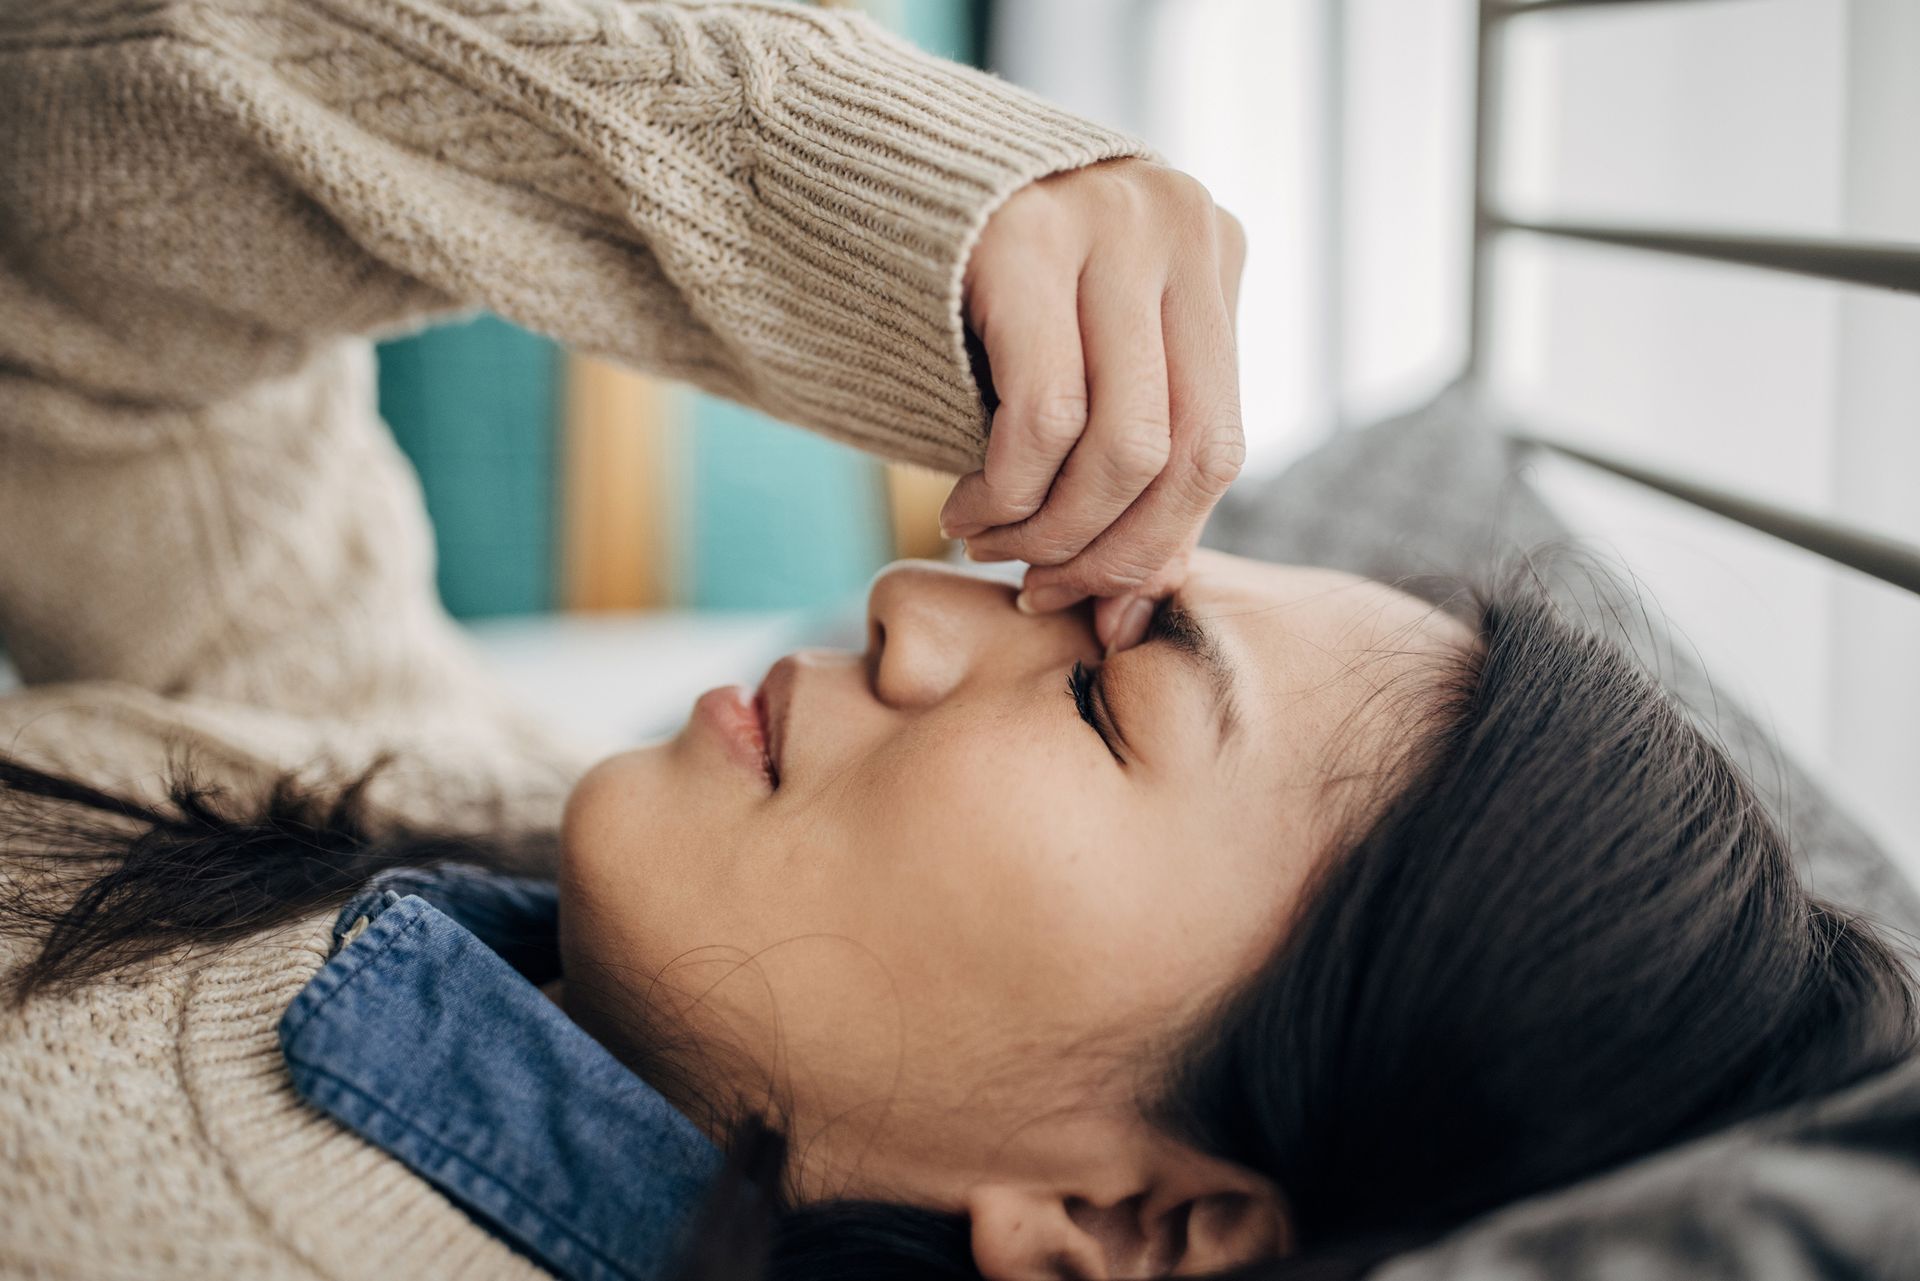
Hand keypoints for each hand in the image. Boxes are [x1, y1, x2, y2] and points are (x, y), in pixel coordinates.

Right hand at [940, 158, 1245, 653]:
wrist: (859, 170)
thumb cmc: (975, 289)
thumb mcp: (1080, 361)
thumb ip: (1126, 463)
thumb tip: (1138, 609)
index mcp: (1210, 253)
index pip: (1218, 443)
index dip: (1158, 547)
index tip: (1100, 606)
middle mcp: (1178, 227)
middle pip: (1182, 452)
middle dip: (1106, 553)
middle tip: (1039, 589)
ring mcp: (1109, 223)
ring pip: (1121, 445)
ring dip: (1049, 530)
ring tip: (988, 545)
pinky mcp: (1023, 239)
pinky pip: (1044, 415)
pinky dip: (1007, 492)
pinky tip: (963, 509)